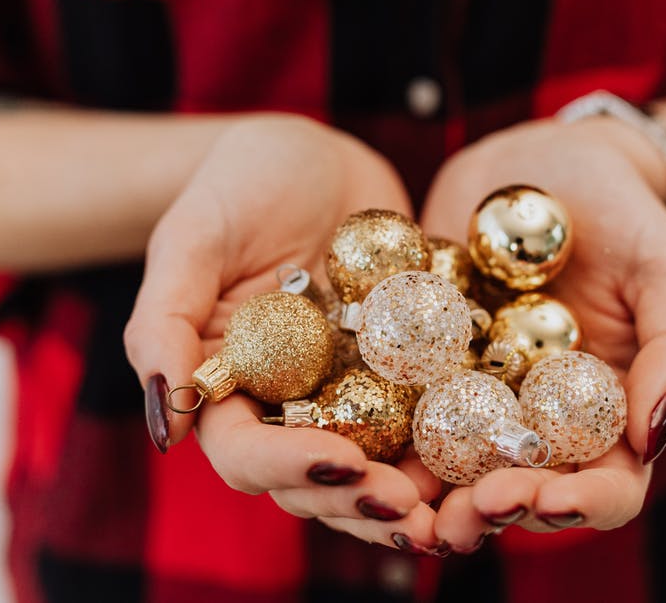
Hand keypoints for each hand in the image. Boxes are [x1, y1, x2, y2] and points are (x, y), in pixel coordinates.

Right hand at [125, 114, 441, 551]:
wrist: (313, 158)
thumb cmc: (236, 185)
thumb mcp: (191, 238)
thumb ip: (164, 324)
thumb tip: (165, 425)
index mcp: (230, 392)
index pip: (248, 456)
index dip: (292, 468)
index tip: (344, 459)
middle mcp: (291, 408)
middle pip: (319, 481)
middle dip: (363, 502)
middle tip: (410, 507)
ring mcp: (353, 396)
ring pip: (383, 467)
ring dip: (420, 496)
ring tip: (462, 509)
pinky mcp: (407, 375)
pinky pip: (436, 417)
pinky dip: (465, 441)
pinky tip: (501, 449)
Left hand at [418, 118, 665, 550]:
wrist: (549, 160)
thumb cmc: (627, 214)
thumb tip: (651, 436)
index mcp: (609, 415)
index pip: (608, 488)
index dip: (580, 506)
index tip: (546, 499)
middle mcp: (541, 419)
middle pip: (521, 492)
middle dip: (490, 512)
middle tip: (459, 516)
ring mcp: (478, 395)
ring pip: (451, 467)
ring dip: (425, 496)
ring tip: (397, 499)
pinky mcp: (423, 363)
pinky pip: (398, 406)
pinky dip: (377, 432)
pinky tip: (353, 440)